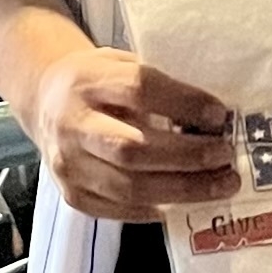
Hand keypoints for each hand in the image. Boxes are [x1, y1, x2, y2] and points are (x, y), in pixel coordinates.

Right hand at [26, 46, 236, 223]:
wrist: (45, 101)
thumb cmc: (97, 81)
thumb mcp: (121, 63)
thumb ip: (158, 85)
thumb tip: (213, 116)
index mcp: (88, 81)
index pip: (138, 89)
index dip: (183, 102)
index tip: (219, 115)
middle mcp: (72, 124)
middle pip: (132, 148)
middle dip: (187, 157)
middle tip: (226, 157)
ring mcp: (68, 164)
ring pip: (128, 187)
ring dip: (181, 190)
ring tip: (220, 185)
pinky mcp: (71, 194)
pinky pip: (117, 210)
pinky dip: (154, 209)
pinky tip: (183, 202)